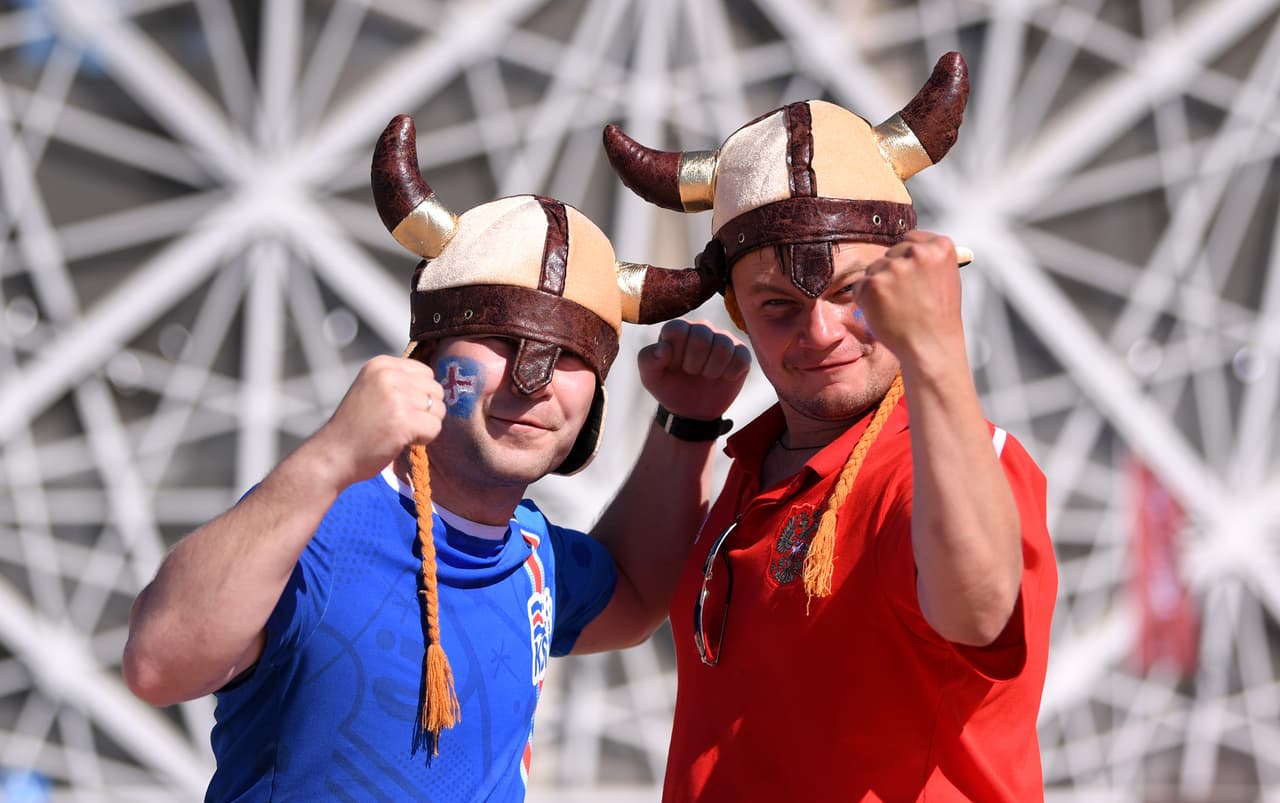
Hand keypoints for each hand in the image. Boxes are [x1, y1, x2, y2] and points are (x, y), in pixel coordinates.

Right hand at [310, 355, 443, 488]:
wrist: (333, 454)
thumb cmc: (354, 427)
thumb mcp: (372, 390)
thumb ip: (399, 382)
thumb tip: (435, 387)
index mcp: (380, 365)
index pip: (425, 373)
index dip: (419, 394)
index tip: (399, 408)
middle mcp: (389, 375)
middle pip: (436, 389)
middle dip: (426, 410)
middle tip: (402, 423)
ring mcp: (398, 397)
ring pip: (439, 409)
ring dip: (425, 425)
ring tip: (401, 432)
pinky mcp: (405, 421)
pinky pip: (435, 427)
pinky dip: (424, 439)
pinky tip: (402, 441)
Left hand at [637, 319, 750, 419]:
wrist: (691, 410)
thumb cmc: (669, 387)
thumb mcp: (650, 378)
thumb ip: (648, 359)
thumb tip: (664, 348)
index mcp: (678, 329)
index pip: (678, 329)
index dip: (676, 354)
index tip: (674, 367)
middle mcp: (701, 328)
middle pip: (702, 336)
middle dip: (694, 363)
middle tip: (691, 373)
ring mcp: (723, 339)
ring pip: (723, 346)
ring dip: (712, 370)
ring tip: (706, 376)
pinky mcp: (741, 352)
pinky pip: (741, 357)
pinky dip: (730, 373)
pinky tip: (723, 378)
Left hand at [854, 230, 966, 366]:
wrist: (931, 347)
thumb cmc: (939, 318)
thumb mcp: (947, 279)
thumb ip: (930, 260)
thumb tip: (912, 245)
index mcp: (940, 247)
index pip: (911, 239)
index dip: (907, 259)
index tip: (913, 277)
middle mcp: (917, 252)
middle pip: (890, 253)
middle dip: (892, 273)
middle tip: (906, 299)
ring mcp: (894, 267)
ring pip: (874, 269)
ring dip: (879, 286)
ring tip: (898, 308)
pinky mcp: (873, 283)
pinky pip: (860, 286)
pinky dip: (866, 300)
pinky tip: (885, 313)